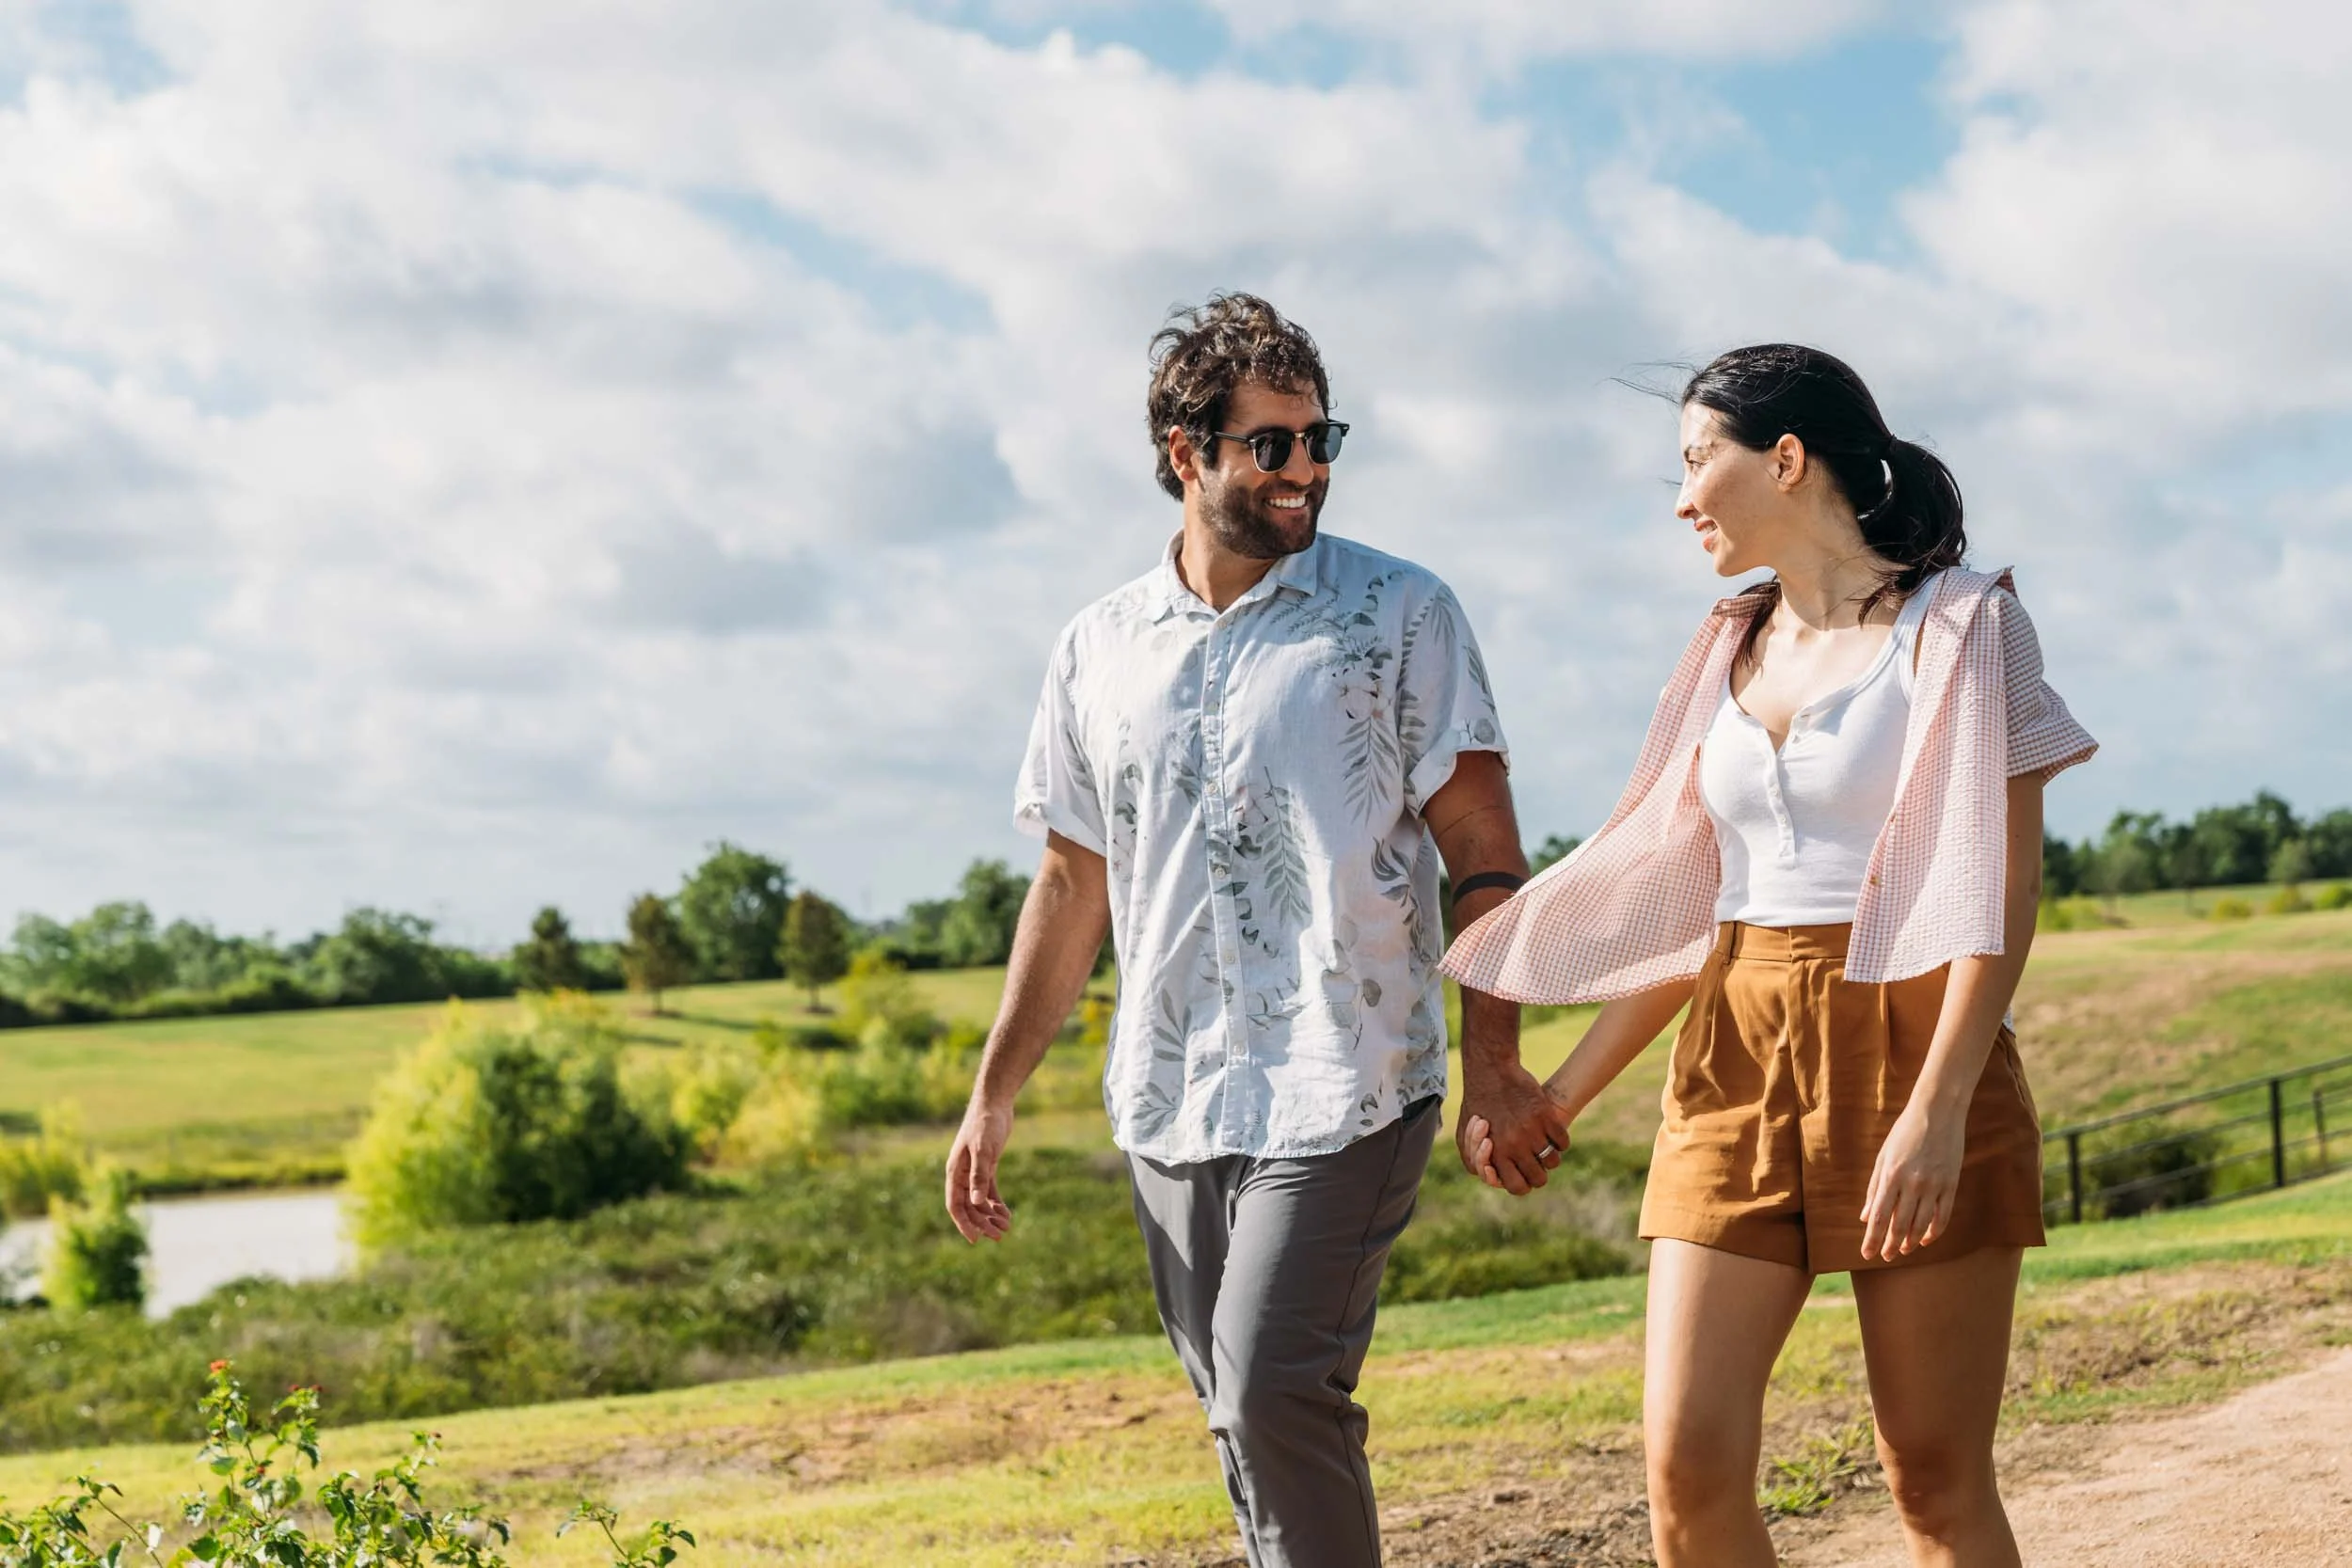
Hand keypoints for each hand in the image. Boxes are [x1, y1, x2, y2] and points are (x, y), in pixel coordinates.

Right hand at [945, 1099, 1015, 1241]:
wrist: (994, 1102)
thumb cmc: (986, 1124)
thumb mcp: (983, 1150)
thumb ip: (980, 1176)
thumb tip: (976, 1203)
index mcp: (955, 1172)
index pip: (955, 1205)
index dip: (964, 1224)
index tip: (975, 1240)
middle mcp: (962, 1174)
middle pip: (969, 1207)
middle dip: (982, 1223)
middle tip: (1000, 1236)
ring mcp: (974, 1170)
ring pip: (979, 1201)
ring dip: (991, 1215)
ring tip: (1007, 1227)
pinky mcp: (987, 1165)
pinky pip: (989, 1191)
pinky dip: (996, 1203)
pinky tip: (1007, 1214)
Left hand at [1457, 1063, 1572, 1195]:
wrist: (1490, 1071)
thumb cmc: (1477, 1104)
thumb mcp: (1463, 1135)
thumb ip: (1473, 1160)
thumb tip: (1491, 1177)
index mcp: (1495, 1153)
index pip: (1517, 1187)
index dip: (1522, 1183)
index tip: (1520, 1171)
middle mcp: (1514, 1146)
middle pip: (1539, 1179)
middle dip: (1538, 1173)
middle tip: (1534, 1160)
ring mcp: (1531, 1131)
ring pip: (1553, 1161)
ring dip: (1550, 1156)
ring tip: (1543, 1146)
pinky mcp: (1545, 1115)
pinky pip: (1563, 1141)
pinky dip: (1560, 1141)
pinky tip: (1552, 1134)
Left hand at [1859, 1103, 1966, 1260]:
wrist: (1938, 1112)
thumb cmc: (1904, 1133)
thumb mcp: (1883, 1157)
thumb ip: (1875, 1188)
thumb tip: (1866, 1217)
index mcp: (1891, 1175)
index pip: (1880, 1217)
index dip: (1872, 1239)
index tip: (1867, 1254)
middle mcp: (1912, 1184)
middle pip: (1900, 1225)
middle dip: (1890, 1245)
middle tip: (1885, 1257)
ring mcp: (1934, 1185)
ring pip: (1921, 1224)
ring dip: (1911, 1241)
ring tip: (1903, 1251)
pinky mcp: (1951, 1184)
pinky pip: (1943, 1216)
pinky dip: (1934, 1231)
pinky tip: (1926, 1240)